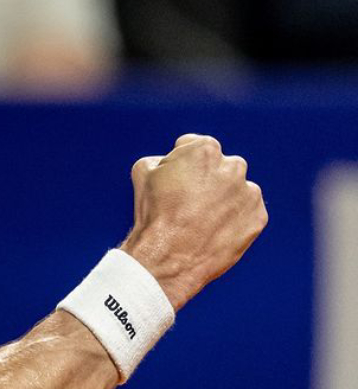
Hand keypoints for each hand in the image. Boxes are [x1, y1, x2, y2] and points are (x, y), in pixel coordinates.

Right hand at [120, 134, 266, 310]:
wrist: (168, 256)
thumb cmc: (153, 212)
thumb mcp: (144, 171)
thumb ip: (164, 157)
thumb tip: (173, 162)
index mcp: (205, 149)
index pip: (196, 146)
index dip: (181, 164)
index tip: (174, 181)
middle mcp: (233, 166)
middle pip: (221, 166)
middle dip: (208, 178)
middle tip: (188, 200)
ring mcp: (249, 193)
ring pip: (236, 189)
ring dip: (223, 198)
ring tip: (201, 219)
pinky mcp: (259, 218)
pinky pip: (247, 212)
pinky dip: (234, 219)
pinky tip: (213, 230)